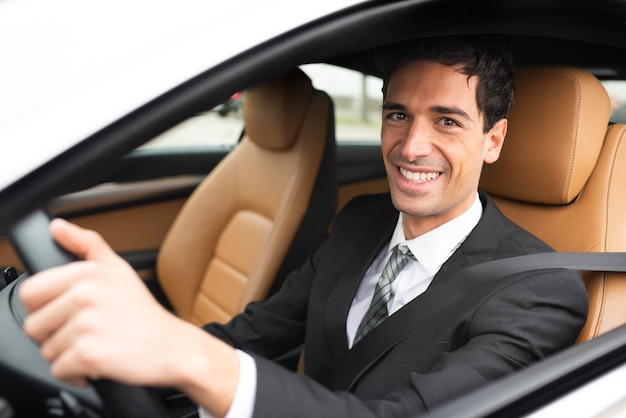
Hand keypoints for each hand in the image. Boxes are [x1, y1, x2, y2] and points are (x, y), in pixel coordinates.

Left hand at [19, 219, 238, 415]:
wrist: (172, 347)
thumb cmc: (143, 312)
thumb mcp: (118, 269)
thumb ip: (85, 244)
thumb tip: (56, 226)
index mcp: (88, 273)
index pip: (31, 291)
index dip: (43, 307)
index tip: (64, 313)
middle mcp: (85, 295)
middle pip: (34, 325)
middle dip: (54, 335)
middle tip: (83, 332)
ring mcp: (86, 325)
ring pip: (47, 350)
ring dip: (67, 355)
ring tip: (95, 345)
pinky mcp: (88, 354)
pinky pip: (59, 369)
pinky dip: (75, 374)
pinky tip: (96, 363)